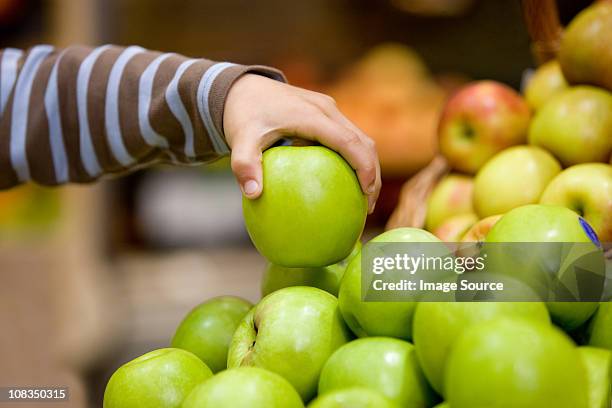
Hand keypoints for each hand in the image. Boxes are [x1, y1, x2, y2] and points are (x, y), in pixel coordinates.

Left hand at [223, 74, 380, 212]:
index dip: (363, 167)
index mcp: (312, 115)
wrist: (241, 88)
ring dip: (367, 166)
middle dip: (372, 173)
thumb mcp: (240, 138)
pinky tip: (345, 183)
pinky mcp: (326, 114)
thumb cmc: (242, 114)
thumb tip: (253, 194)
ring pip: (360, 139)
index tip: (366, 193)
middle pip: (364, 141)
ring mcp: (329, 110)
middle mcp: (326, 109)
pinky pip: (348, 138)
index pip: (349, 142)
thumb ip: (244, 164)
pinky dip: (354, 159)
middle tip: (368, 206)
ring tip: (363, 199)